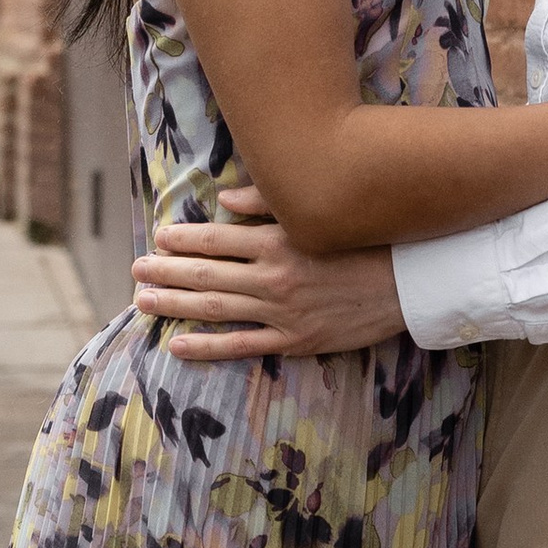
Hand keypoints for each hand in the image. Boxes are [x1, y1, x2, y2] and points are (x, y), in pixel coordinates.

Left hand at [130, 187, 404, 358]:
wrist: (412, 284)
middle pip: (207, 275)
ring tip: (142, 302)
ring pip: (216, 309)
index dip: (183, 239)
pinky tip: (177, 344)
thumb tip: (224, 201)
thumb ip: (270, 204)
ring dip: (175, 305)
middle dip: (166, 272)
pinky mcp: (295, 341)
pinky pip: (242, 345)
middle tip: (136, 271)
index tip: (158, 238)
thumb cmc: (368, 241)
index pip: (217, 240)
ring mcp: (283, 313)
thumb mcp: (321, 214)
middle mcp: (274, 278)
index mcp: (279, 242)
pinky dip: (207, 347)